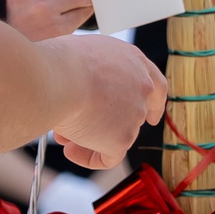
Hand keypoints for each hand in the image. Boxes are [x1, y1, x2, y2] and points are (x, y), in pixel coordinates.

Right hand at [47, 32, 166, 168]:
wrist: (59, 78)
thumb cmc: (61, 61)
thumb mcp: (85, 55)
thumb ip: (95, 73)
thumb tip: (81, 92)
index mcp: (134, 61)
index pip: (156, 85)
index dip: (154, 104)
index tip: (151, 118)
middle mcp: (141, 87)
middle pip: (134, 114)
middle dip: (107, 124)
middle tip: (84, 128)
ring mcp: (135, 114)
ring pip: (116, 135)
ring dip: (91, 136)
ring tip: (61, 135)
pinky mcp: (123, 138)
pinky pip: (108, 158)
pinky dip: (89, 158)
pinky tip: (69, 151)